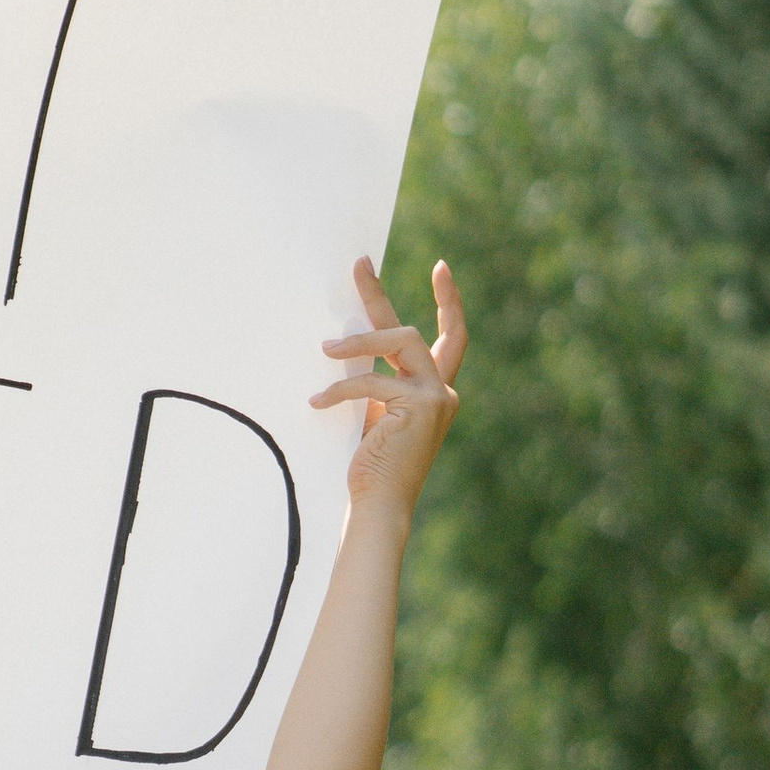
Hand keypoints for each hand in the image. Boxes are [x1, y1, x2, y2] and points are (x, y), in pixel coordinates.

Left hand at [312, 257, 463, 518]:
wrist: (380, 505)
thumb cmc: (371, 466)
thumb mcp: (375, 414)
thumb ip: (374, 381)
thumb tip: (343, 346)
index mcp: (434, 392)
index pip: (452, 338)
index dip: (450, 303)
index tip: (443, 268)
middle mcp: (442, 392)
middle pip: (414, 330)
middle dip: (383, 295)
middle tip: (359, 264)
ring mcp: (436, 397)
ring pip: (398, 342)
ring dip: (357, 344)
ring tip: (324, 350)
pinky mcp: (420, 405)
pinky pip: (372, 381)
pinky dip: (341, 390)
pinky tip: (317, 404)